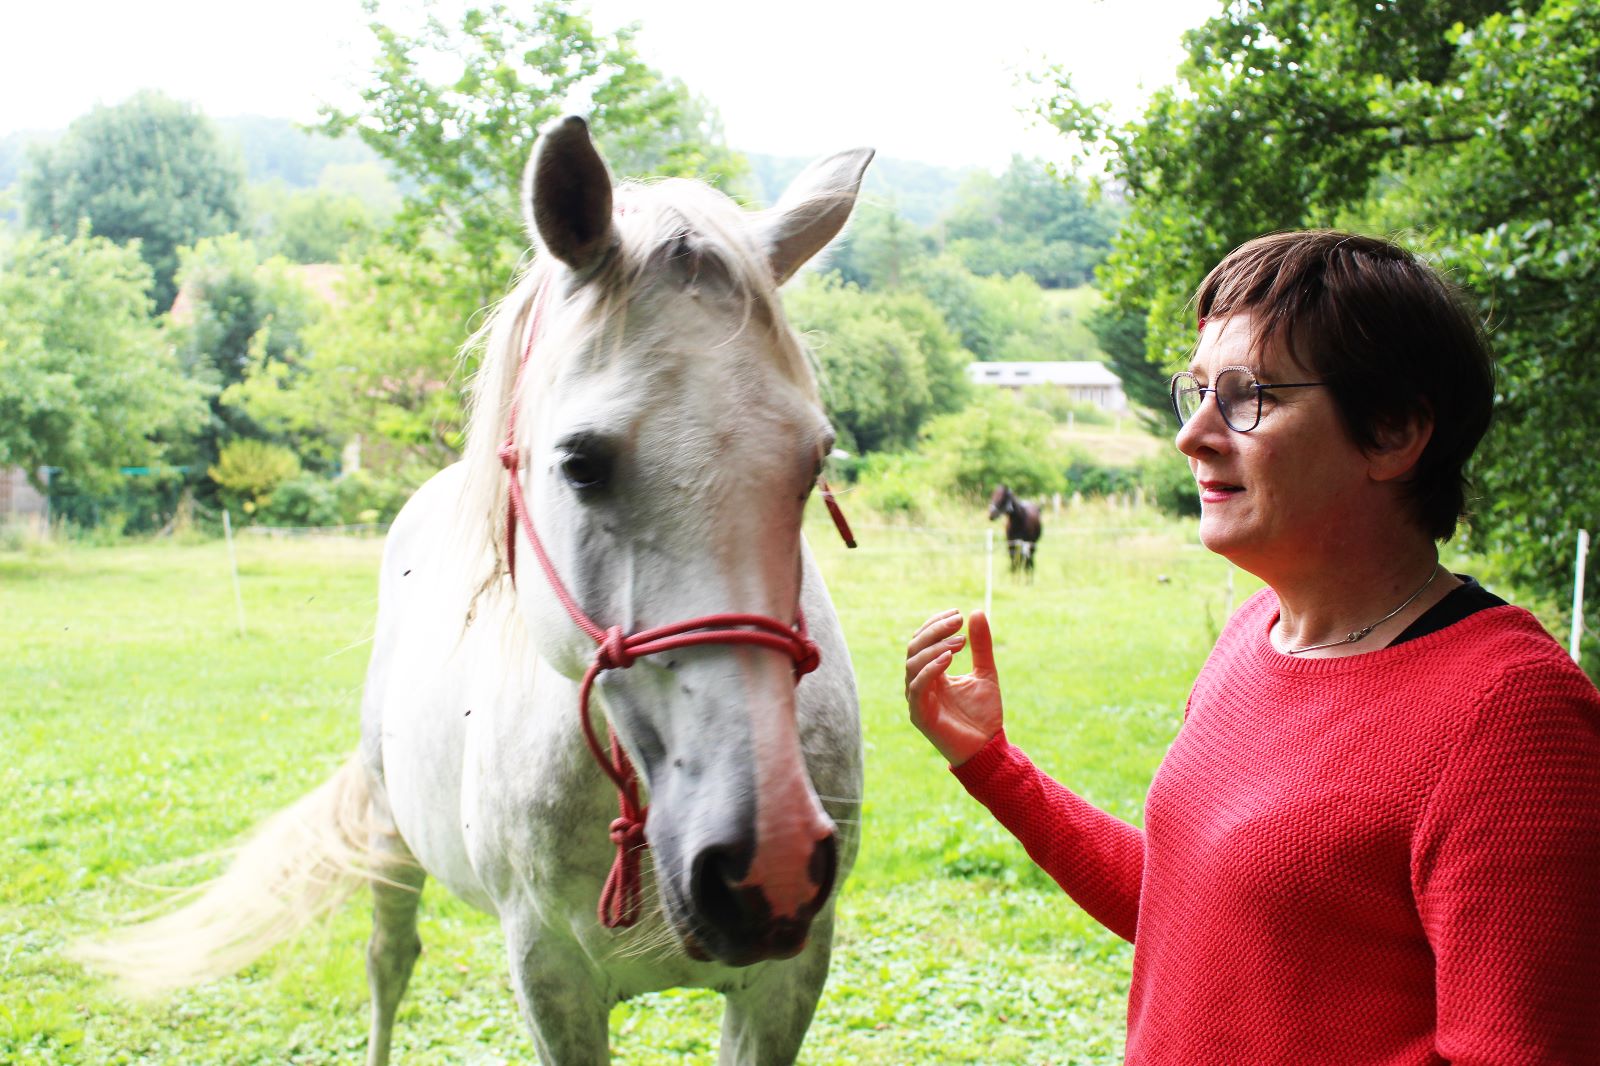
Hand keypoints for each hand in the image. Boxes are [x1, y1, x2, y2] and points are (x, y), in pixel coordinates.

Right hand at [904, 608, 1002, 766]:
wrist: (988, 749)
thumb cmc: (983, 715)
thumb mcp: (985, 672)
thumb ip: (980, 646)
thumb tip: (977, 612)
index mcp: (932, 674)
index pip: (923, 641)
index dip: (935, 624)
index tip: (957, 614)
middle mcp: (920, 684)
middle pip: (914, 648)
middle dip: (935, 630)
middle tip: (958, 621)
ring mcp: (917, 699)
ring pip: (912, 664)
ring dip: (934, 647)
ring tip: (960, 641)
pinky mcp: (920, 714)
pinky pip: (917, 686)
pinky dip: (930, 669)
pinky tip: (949, 658)